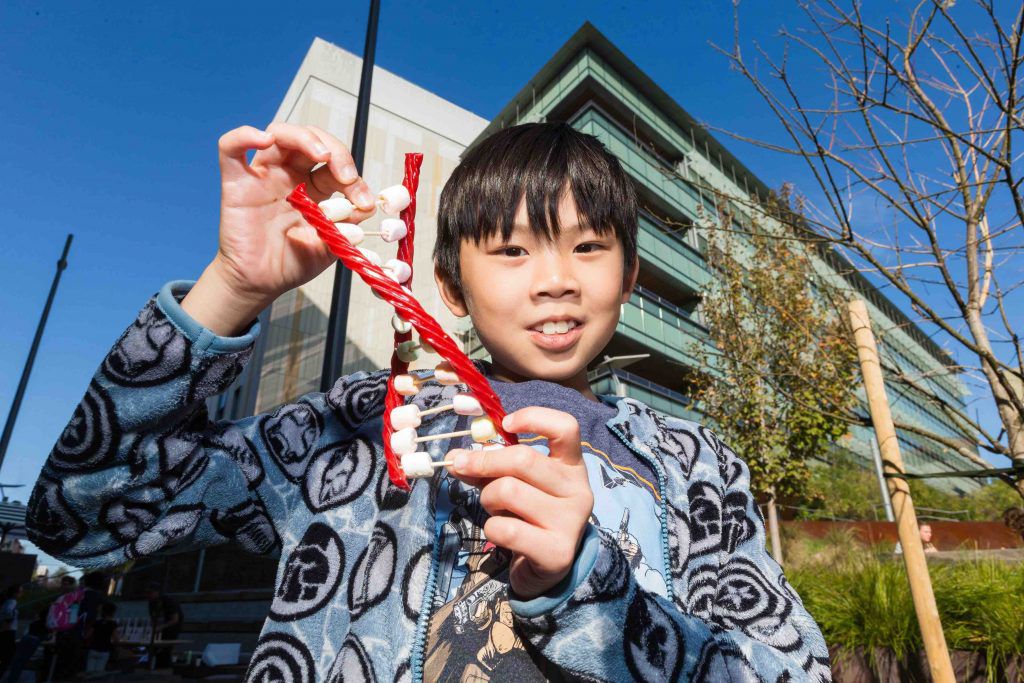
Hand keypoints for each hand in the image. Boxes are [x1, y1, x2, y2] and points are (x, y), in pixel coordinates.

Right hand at [182, 123, 376, 334]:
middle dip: (337, 152)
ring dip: (306, 138)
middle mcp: (288, 175)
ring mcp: (262, 175)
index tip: (365, 203)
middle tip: (348, 177)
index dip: (354, 180)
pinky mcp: (235, 182)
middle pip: (312, 142)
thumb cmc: (290, 263)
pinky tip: (263, 138)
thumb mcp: (329, 247)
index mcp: (312, 188)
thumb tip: (364, 211)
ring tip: (324, 156)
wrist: (259, 284)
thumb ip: (346, 229)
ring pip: (280, 134)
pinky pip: (231, 148)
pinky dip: (244, 136)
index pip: (336, 168)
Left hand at [446, 407, 593, 599]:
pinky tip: (500, 533)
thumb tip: (455, 458)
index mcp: (572, 465)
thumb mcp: (515, 483)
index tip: (505, 424)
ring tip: (493, 507)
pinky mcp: (557, 552)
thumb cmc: (529, 514)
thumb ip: (490, 467)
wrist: (548, 567)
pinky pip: (506, 529)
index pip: (566, 427)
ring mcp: (571, 522)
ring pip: (508, 491)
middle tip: (460, 465)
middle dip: (483, 461)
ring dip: (487, 498)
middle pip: (523, 459)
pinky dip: (491, 529)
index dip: (534, 417)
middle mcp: (578, 490)